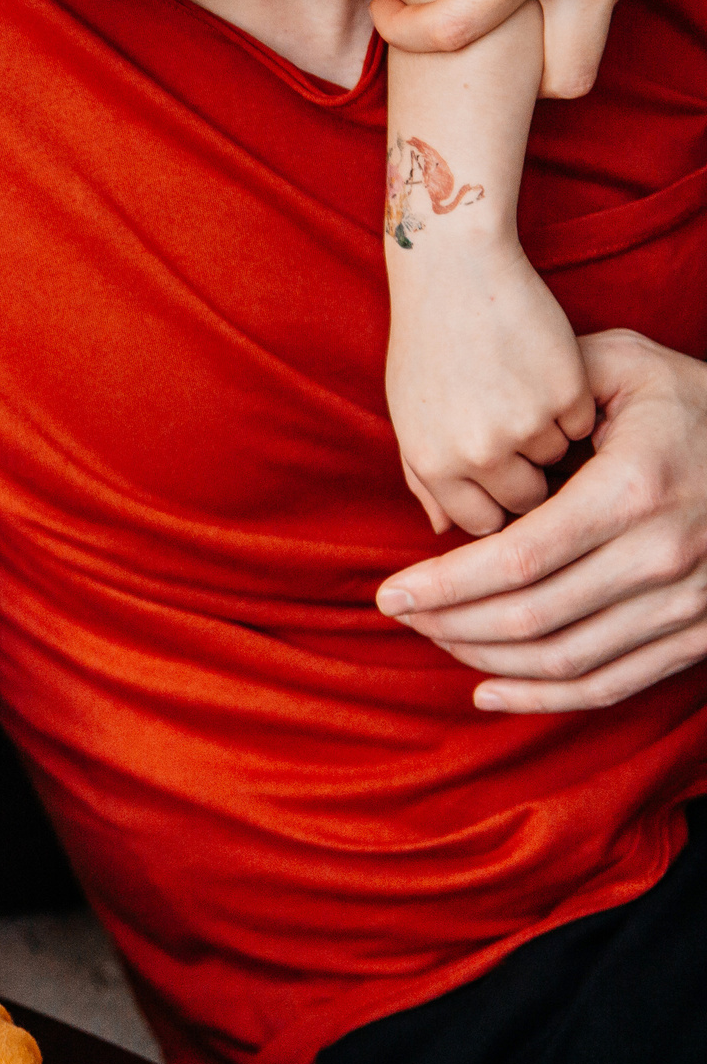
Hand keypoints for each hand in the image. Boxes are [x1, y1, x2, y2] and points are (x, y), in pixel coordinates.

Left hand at [366, 0, 706, 95]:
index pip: (459, 29)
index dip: (404, 32)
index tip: (383, 7)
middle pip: (563, 82)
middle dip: (506, 81)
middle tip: (453, 31)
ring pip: (588, 48)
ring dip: (537, 49)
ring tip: (485, 4)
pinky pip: (601, 8)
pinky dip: (561, 10)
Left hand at [378, 329, 706, 711]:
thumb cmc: (693, 403)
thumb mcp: (627, 365)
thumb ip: (551, 378)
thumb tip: (481, 416)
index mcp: (632, 491)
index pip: (517, 559)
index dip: (444, 585)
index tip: (389, 592)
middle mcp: (661, 557)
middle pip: (530, 616)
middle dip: (449, 621)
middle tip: (398, 612)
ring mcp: (686, 604)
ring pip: (564, 658)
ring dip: (484, 659)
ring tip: (432, 636)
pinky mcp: (700, 634)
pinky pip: (612, 683)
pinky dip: (544, 698)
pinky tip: (487, 691)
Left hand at [385, 241, 594, 535]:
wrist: (455, 272)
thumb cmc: (426, 342)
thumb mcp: (409, 411)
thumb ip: (425, 476)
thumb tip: (443, 531)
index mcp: (432, 461)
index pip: (482, 524)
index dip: (496, 505)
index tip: (500, 483)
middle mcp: (477, 452)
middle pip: (527, 501)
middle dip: (528, 476)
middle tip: (517, 432)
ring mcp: (524, 424)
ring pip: (559, 461)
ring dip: (550, 436)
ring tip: (521, 392)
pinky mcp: (565, 393)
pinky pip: (583, 424)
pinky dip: (572, 406)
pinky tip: (543, 373)